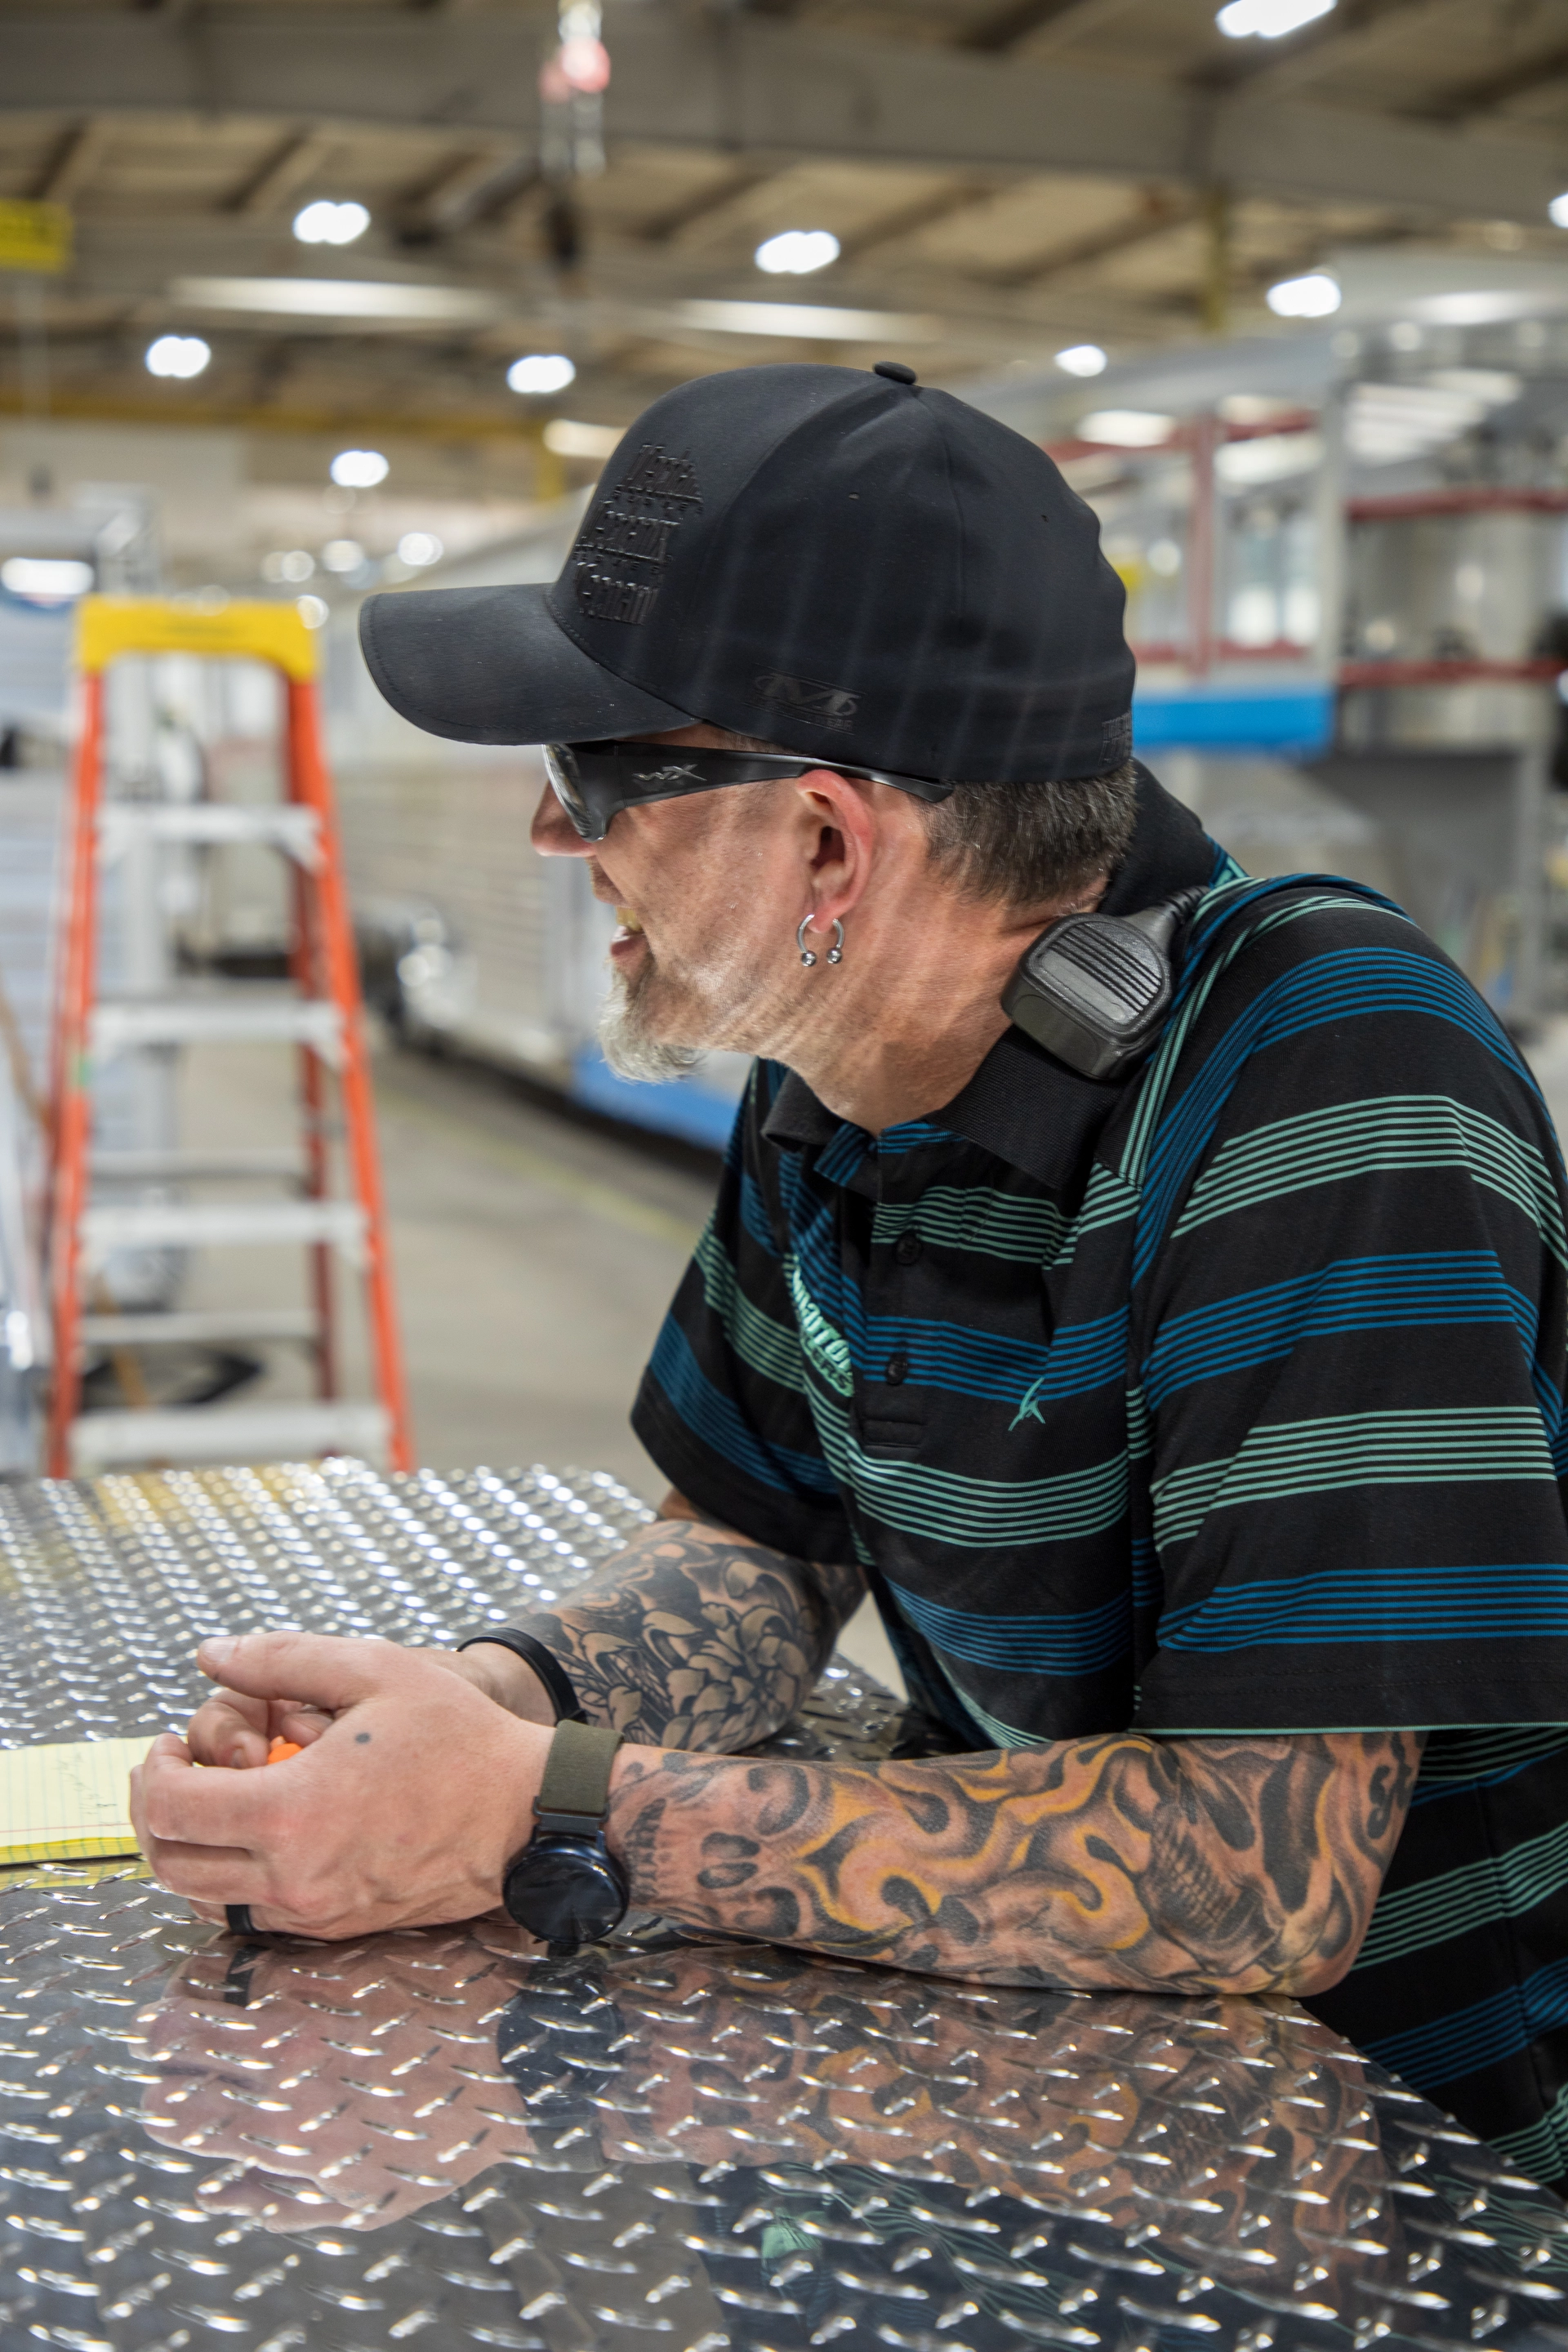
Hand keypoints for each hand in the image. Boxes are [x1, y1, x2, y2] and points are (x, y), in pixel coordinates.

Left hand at [131, 1631, 551, 1937]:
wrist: (527, 1814)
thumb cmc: (460, 1739)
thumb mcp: (374, 1670)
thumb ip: (281, 1659)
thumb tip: (210, 1655)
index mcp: (294, 1812)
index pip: (171, 1808)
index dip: (151, 1770)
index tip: (170, 1742)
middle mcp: (293, 1876)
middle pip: (171, 1863)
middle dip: (155, 1812)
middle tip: (178, 1770)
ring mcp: (313, 1911)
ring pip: (202, 1899)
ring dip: (190, 1849)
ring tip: (219, 1798)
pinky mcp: (335, 1926)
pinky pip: (250, 1913)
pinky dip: (231, 1876)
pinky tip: (263, 1828)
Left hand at [141, 1929, 542, 2229]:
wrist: (534, 2048)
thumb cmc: (470, 1978)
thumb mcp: (385, 1934)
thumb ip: (314, 1945)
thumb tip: (253, 1954)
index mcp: (293, 1998)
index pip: (191, 1991)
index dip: (189, 1986)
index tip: (195, 1986)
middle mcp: (282, 2069)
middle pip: (172, 2057)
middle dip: (172, 2045)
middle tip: (180, 2039)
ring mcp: (304, 2137)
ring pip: (192, 2126)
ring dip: (184, 2106)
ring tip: (187, 2100)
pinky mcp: (337, 2188)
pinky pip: (257, 2198)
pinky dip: (236, 2186)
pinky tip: (229, 2178)